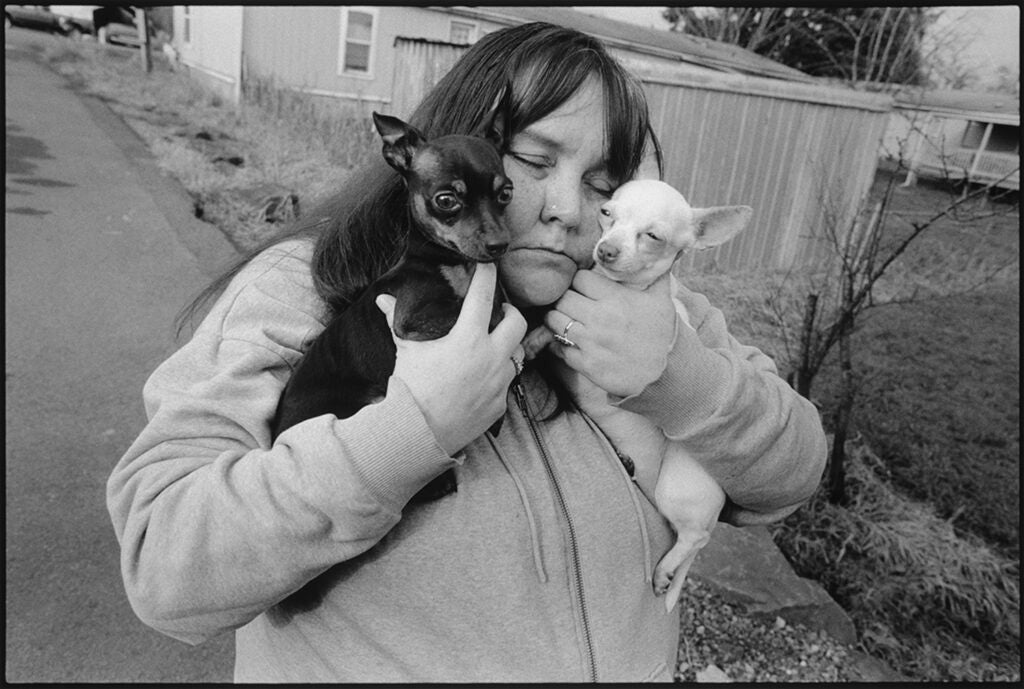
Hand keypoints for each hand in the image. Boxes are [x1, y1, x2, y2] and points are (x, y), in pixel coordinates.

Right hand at [376, 263, 526, 454]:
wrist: (417, 434)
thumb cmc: (410, 389)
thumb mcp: (406, 351)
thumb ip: (397, 321)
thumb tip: (383, 300)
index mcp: (468, 339)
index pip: (484, 296)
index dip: (487, 276)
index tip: (489, 265)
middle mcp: (491, 358)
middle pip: (517, 323)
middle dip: (510, 313)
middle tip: (499, 312)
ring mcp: (499, 383)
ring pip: (516, 356)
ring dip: (505, 347)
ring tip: (490, 347)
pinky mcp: (500, 405)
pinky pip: (505, 384)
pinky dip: (496, 377)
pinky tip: (480, 379)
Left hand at [545, 270, 676, 396]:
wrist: (665, 375)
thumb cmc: (661, 335)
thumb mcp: (662, 302)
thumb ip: (657, 275)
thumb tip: (667, 250)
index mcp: (616, 299)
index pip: (579, 278)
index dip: (580, 282)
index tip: (584, 289)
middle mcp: (600, 318)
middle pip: (562, 297)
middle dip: (565, 299)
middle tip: (572, 305)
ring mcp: (590, 342)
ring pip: (554, 320)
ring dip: (557, 319)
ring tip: (566, 321)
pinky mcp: (585, 364)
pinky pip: (558, 347)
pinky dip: (559, 344)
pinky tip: (568, 342)